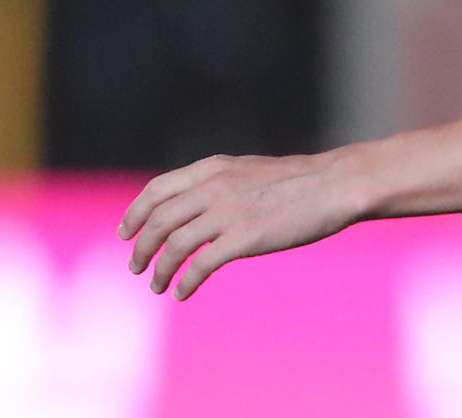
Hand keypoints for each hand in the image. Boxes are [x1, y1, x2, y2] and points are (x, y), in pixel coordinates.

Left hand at [117, 152, 356, 299]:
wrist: (335, 185)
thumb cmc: (299, 181)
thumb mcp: (249, 171)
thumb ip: (219, 184)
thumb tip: (195, 206)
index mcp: (214, 168)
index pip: (157, 189)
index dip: (135, 212)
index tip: (126, 232)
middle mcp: (214, 187)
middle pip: (159, 220)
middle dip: (141, 246)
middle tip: (135, 266)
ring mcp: (228, 212)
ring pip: (175, 245)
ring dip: (160, 269)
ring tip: (158, 285)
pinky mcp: (244, 238)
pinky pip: (201, 265)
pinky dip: (185, 282)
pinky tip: (182, 292)